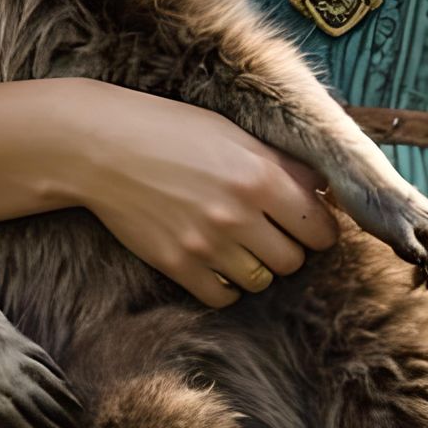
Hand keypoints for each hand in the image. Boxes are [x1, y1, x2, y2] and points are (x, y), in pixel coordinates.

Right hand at [68, 81, 340, 308]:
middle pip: (294, 260)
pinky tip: (215, 260)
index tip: (307, 224)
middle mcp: (238, 214)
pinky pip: (223, 296)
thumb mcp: (234, 134)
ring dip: (257, 267)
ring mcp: (206, 244)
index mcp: (260, 176)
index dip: (319, 228)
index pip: (321, 229)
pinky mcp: (177, 264)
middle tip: (270, 232)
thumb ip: (281, 164)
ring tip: (239, 243)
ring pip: (261, 281)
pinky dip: (224, 284)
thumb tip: (326, 190)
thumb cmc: (171, 130)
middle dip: (288, 248)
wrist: (101, 145)